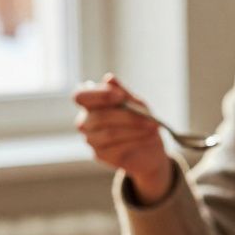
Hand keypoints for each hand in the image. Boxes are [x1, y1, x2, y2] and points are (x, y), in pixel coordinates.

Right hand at [74, 74, 173, 203]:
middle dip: (127, 116)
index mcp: (90, 104)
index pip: (80, 96)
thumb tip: (109, 78)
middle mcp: (85, 122)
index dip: (99, 96)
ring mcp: (91, 140)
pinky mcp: (100, 155)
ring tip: (153, 127)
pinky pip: (116, 148)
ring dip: (134, 130)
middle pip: (99, 117)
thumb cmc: (140, 121)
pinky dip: (135, 141)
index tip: (120, 96)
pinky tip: (149, 138)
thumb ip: (123, 92)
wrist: (149, 149)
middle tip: (150, 117)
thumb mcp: (136, 104)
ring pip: (109, 134)